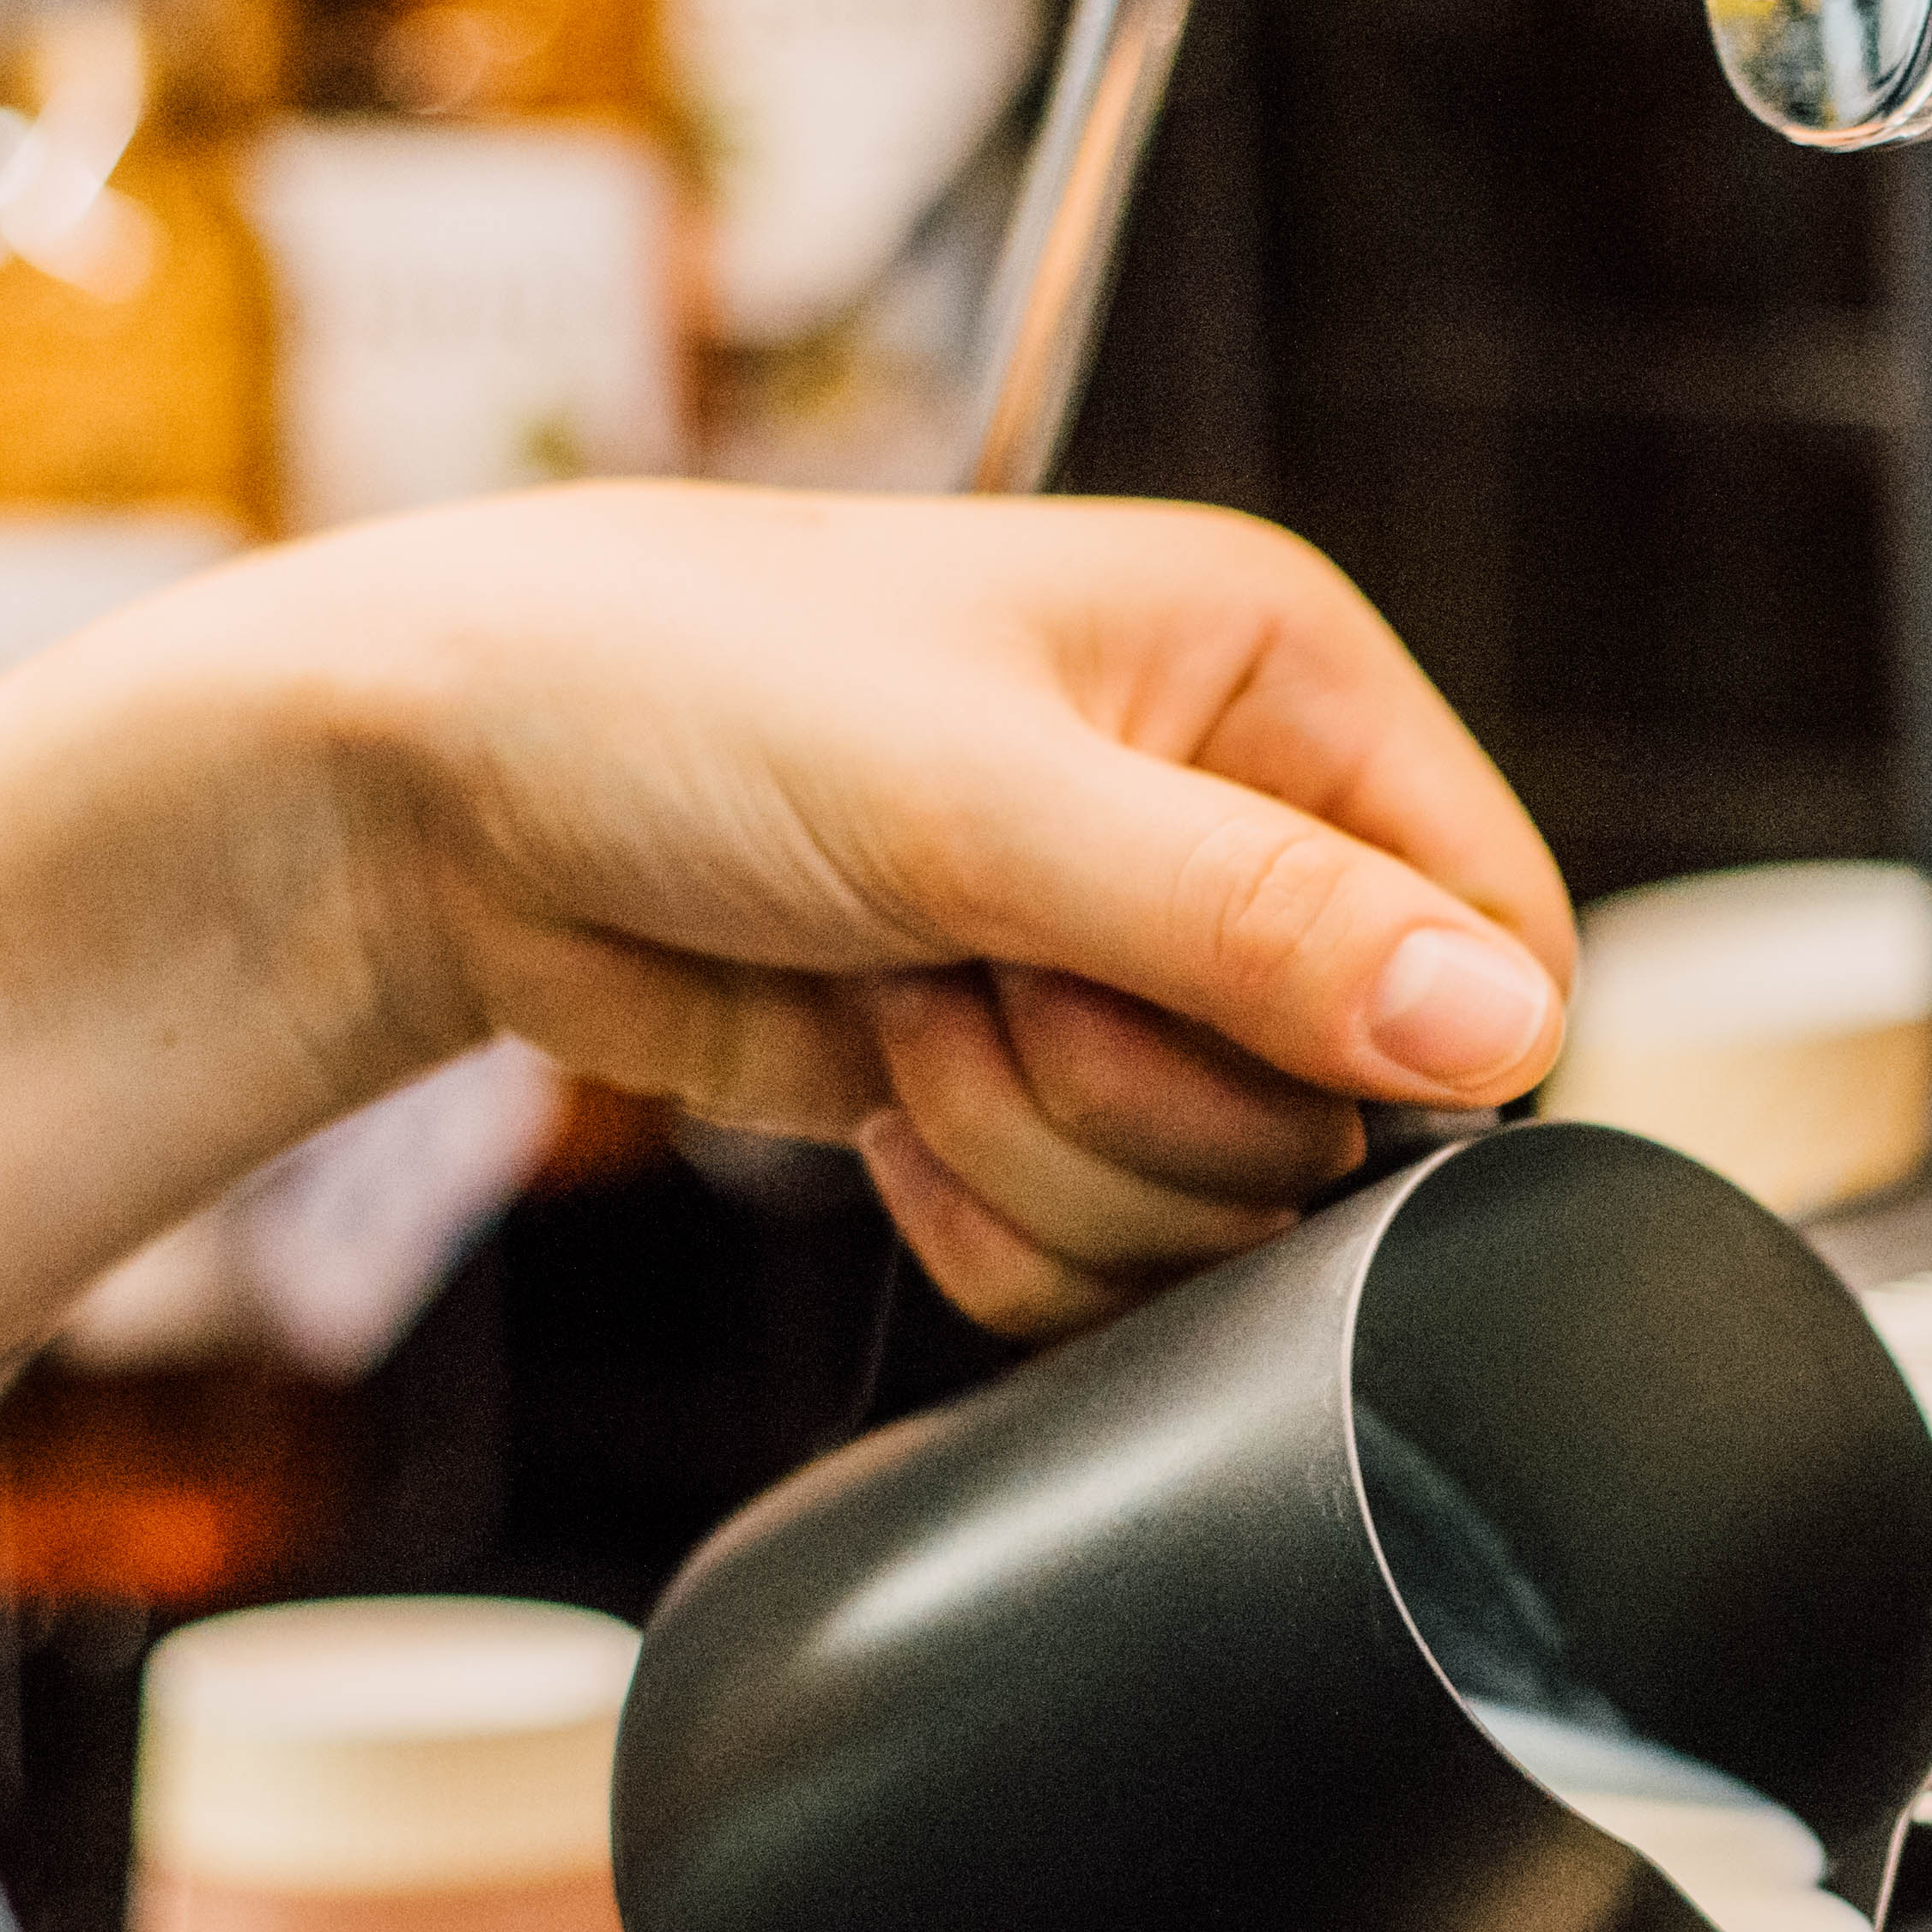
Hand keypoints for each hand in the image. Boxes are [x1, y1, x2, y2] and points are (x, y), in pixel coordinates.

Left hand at [305, 487, 1574, 1337]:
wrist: (431, 794)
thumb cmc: (675, 689)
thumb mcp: (986, 797)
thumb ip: (1258, 925)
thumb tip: (1500, 1028)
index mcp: (1279, 676)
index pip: (1495, 933)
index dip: (1385, 1039)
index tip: (1204, 1015)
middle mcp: (1227, 817)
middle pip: (1346, 1112)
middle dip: (1141, 1095)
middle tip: (978, 976)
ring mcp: (1122, 970)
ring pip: (1219, 1208)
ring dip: (1043, 1154)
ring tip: (903, 1009)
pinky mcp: (1022, 1091)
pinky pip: (1101, 1256)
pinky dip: (986, 1217)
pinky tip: (877, 1104)